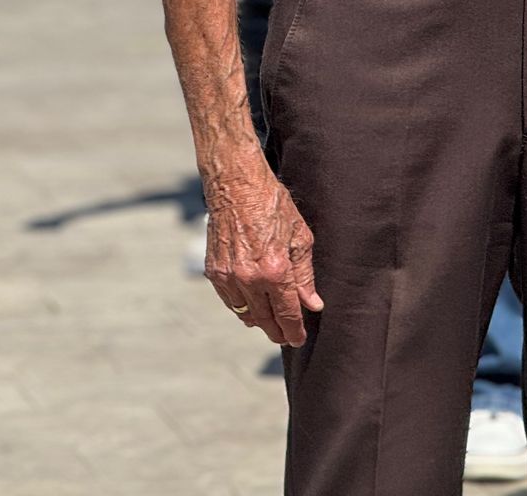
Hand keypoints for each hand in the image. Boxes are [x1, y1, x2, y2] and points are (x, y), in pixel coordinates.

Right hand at [204, 157, 322, 345]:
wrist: (236, 186)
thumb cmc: (272, 205)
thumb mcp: (299, 237)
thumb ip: (305, 275)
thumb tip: (312, 304)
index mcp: (275, 271)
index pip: (287, 313)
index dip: (294, 330)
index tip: (299, 339)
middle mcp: (249, 279)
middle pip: (265, 320)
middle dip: (277, 332)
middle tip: (286, 337)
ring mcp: (229, 277)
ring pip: (245, 314)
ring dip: (259, 321)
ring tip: (270, 323)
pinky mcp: (214, 271)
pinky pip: (230, 300)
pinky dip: (241, 306)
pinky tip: (251, 305)